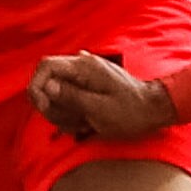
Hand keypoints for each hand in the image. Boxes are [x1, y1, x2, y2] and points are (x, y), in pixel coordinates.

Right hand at [30, 50, 173, 138]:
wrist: (153, 111)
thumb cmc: (131, 112)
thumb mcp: (99, 109)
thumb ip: (71, 97)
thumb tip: (46, 86)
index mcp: (84, 67)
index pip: (45, 66)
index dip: (37, 87)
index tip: (45, 107)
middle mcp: (81, 67)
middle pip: (47, 83)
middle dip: (53, 107)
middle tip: (74, 122)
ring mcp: (84, 77)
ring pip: (54, 95)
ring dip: (63, 114)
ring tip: (85, 124)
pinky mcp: (86, 87)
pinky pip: (67, 100)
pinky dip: (72, 115)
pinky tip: (87, 123)